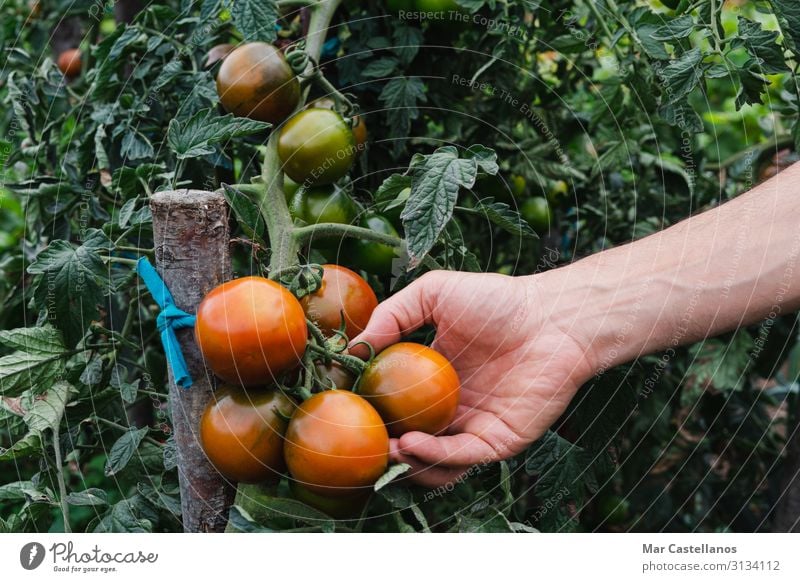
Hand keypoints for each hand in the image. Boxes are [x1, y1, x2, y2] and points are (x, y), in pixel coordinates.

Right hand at [351, 270, 597, 487]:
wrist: (554, 316)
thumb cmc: (498, 300)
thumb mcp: (433, 294)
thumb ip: (392, 315)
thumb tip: (351, 348)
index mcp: (433, 377)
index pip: (395, 403)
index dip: (370, 410)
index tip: (344, 408)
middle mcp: (451, 407)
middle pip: (409, 439)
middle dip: (383, 447)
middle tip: (360, 441)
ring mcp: (473, 427)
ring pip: (432, 461)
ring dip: (405, 462)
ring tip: (385, 448)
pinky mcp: (497, 441)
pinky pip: (461, 458)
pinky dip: (433, 456)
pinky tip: (411, 442)